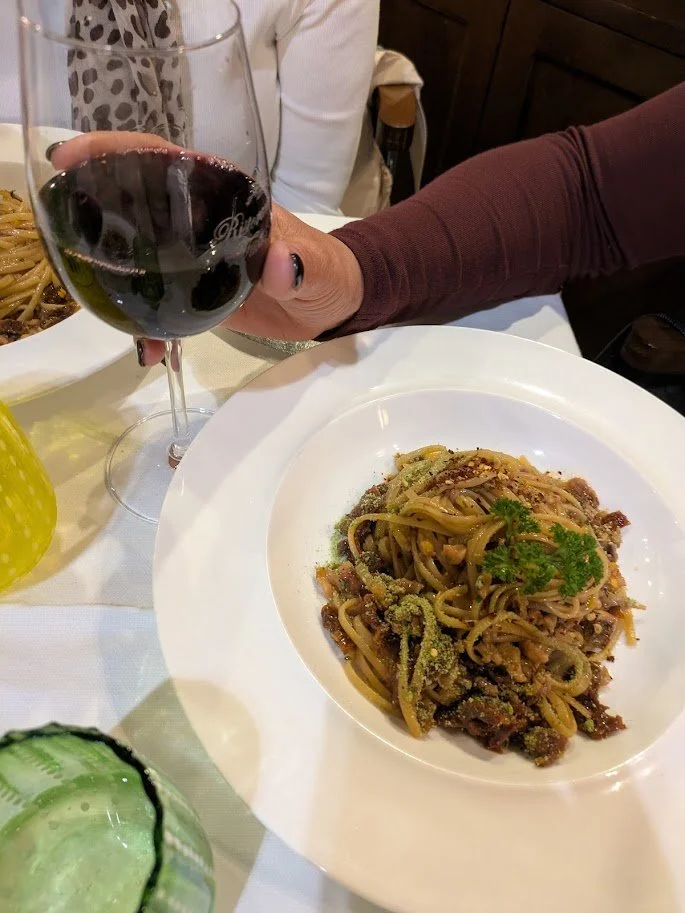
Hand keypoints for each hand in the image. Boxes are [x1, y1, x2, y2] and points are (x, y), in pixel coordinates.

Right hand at [50, 133, 363, 364]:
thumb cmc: (329, 272)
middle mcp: (200, 222)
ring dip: (119, 285)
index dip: (116, 153)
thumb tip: (281, 263)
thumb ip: (301, 266)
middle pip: (136, 207)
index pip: (163, 161)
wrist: (334, 304)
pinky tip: (151, 352)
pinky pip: (163, 305)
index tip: (73, 159)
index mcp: (223, 198)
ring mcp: (195, 258)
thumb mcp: (319, 269)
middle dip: (98, 218)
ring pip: (142, 259)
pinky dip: (152, 328)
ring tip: (109, 312)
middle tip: (70, 242)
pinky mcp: (198, 293)